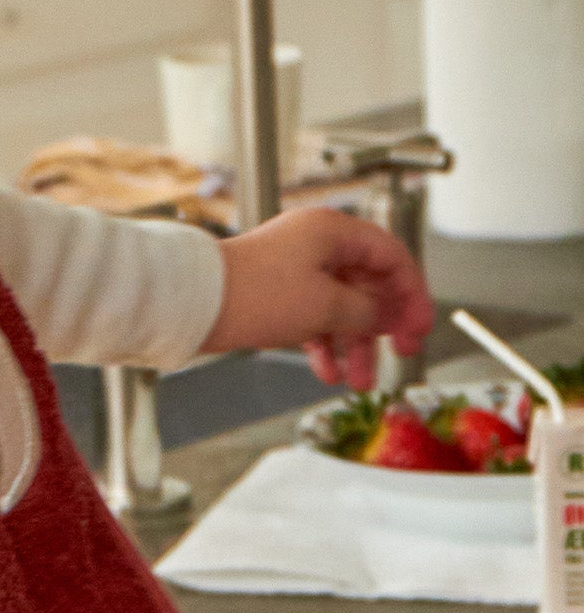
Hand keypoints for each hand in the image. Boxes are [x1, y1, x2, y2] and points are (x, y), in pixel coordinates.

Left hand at [198, 204, 432, 391]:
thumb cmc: (252, 293)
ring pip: (340, 306)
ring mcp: (295, 268)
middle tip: (398, 355)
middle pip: (368, 284)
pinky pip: (313, 316)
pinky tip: (328, 371)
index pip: (392, 256)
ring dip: (353, 344)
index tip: (419, 328)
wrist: (194, 303)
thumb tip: (388, 316)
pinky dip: (324, 343)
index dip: (412, 295)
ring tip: (359, 381)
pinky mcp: (276, 292)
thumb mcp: (326, 306)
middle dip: (382, 326)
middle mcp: (315, 244)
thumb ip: (368, 311)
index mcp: (333, 231)